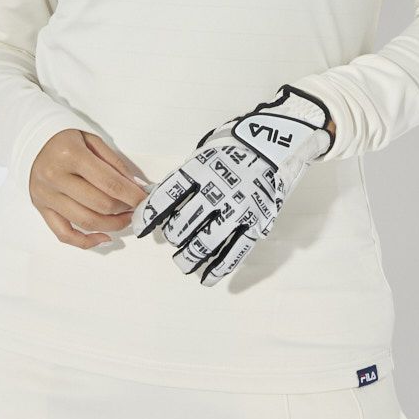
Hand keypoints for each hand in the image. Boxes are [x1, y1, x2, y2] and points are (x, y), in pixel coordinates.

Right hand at [29, 130, 147, 248]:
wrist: (33, 141)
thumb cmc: (66, 139)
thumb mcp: (92, 139)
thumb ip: (114, 163)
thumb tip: (134, 187)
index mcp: (71, 155)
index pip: (109, 182)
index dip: (131, 195)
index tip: (144, 200)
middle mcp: (56, 177)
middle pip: (99, 204)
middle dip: (123, 209)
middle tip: (134, 207)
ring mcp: (47, 196)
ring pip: (85, 222)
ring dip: (111, 225)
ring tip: (124, 219)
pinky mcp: (41, 208)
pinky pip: (64, 234)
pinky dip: (85, 241)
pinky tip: (104, 237)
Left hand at [130, 85, 333, 284]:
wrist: (278, 141)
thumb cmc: (237, 145)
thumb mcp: (206, 152)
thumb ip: (186, 177)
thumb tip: (158, 199)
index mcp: (200, 169)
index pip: (166, 197)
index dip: (148, 216)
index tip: (140, 227)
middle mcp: (217, 190)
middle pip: (183, 225)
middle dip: (173, 236)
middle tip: (173, 237)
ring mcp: (238, 208)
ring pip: (205, 243)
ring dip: (189, 257)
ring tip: (183, 262)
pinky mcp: (257, 222)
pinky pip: (234, 252)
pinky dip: (218, 269)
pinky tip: (207, 278)